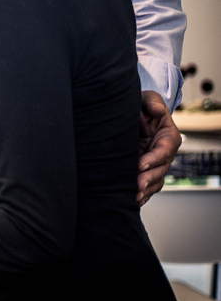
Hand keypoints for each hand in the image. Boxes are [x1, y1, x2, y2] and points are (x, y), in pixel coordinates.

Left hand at [137, 90, 180, 205]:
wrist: (135, 115)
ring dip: (145, 190)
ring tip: (133, 197)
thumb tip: (157, 110)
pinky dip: (141, 194)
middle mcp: (164, 153)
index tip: (140, 165)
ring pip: (155, 181)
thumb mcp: (147, 99)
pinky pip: (147, 185)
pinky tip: (131, 201)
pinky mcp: (145, 170)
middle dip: (148, 179)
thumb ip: (152, 103)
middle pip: (160, 170)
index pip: (164, 151)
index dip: (153, 159)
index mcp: (169, 137)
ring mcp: (156, 164)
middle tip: (136, 185)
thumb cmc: (143, 106)